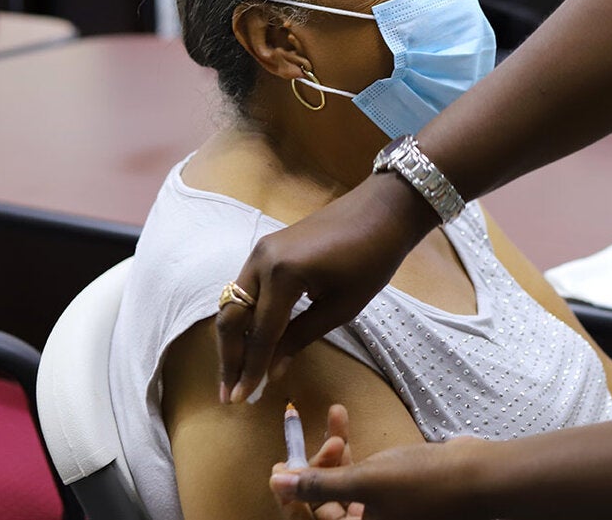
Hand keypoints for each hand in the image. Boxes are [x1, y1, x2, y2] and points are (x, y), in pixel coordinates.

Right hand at [217, 173, 437, 403]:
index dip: (250, 369)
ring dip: (232, 339)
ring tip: (235, 375)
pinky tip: (249, 342)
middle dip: (229, 358)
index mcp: (282, 275)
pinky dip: (243, 318)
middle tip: (229, 395)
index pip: (259, 333)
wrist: (382, 211)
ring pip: (232, 303)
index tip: (242, 400)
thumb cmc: (372, 259)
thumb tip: (272, 373)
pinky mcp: (266, 249)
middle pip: (231, 318)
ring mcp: (260, 251)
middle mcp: (260, 260)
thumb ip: (300, 338)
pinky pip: (245, 289)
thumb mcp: (341, 307)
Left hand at [272, 435, 493, 519]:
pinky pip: (358, 470)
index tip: (282, 465)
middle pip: (321, 501)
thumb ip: (319, 484)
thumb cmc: (424, 483)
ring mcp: (377, 509)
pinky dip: (348, 447)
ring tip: (337, 418)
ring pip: (339, 481)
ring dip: (332, 450)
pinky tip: (341, 419)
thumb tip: (276, 484)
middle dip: (316, 466)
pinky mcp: (390, 490)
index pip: (307, 519)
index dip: (289, 495)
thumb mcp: (366, 482)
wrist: (479, 475)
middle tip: (319, 438)